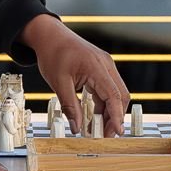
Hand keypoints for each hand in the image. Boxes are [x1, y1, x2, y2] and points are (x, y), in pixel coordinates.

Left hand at [20, 13, 129, 133]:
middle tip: (106, 136)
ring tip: (99, 130)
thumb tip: (77, 128)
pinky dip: (103, 104)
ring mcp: (105, 66)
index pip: (114, 95)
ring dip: (109, 112)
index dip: (117, 116)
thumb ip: (70, 106)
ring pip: (115, 93)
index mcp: (97, 67)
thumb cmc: (53, 54)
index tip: (117, 133)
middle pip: (120, 95)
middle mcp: (106, 65)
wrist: (50, 35)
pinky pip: (107, 89)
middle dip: (116, 117)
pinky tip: (95, 117)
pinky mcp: (101, 68)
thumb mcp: (58, 83)